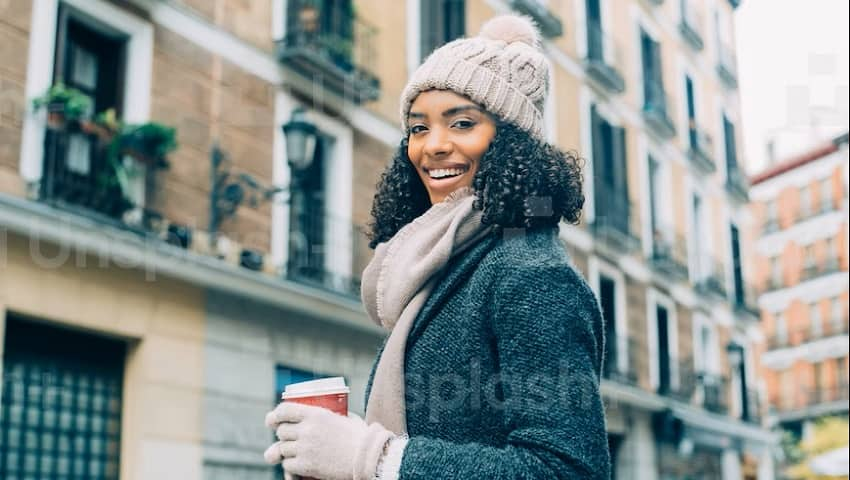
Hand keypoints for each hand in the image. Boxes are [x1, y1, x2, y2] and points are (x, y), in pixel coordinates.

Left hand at [264, 402, 394, 479]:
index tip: (272, 420)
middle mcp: (307, 429)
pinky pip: (288, 465)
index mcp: (316, 414)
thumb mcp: (346, 418)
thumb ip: (334, 416)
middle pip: (281, 431)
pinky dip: (290, 466)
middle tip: (289, 439)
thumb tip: (335, 413)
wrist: (368, 457)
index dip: (275, 415)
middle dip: (282, 435)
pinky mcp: (305, 466)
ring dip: (286, 451)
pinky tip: (297, 465)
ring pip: (282, 449)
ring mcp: (305, 448)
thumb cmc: (361, 437)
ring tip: (295, 453)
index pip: (284, 410)